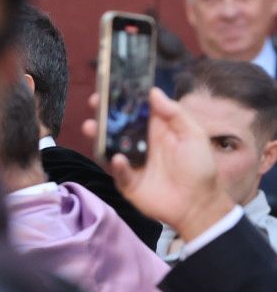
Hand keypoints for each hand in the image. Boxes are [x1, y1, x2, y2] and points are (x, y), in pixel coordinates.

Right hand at [81, 88, 234, 242]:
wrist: (199, 204)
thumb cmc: (200, 167)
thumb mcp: (194, 135)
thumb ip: (175, 114)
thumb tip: (153, 92)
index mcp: (156, 130)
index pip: (135, 111)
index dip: (123, 99)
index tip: (110, 87)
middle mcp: (140, 144)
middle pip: (117, 126)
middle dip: (103, 113)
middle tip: (95, 103)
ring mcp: (132, 163)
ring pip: (109, 146)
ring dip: (98, 136)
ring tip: (91, 127)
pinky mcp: (127, 182)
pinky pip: (117, 171)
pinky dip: (116, 165)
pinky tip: (119, 159)